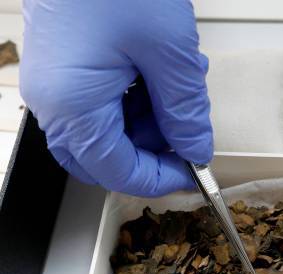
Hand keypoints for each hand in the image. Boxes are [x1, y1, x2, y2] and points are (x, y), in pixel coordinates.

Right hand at [20, 0, 212, 196]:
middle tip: (188, 129)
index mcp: (73, 105)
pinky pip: (101, 103)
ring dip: (149, 122)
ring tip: (180, 87)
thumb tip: (195, 148)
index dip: (160, 179)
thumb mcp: (169, 52)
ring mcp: (56, 83)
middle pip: (107, 156)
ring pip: (107, 132)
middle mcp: (55, 101)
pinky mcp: (65, 66)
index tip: (194, 174)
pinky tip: (161, 74)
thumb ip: (184, 110)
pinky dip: (137, 100)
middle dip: (154, 150)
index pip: (118, 171)